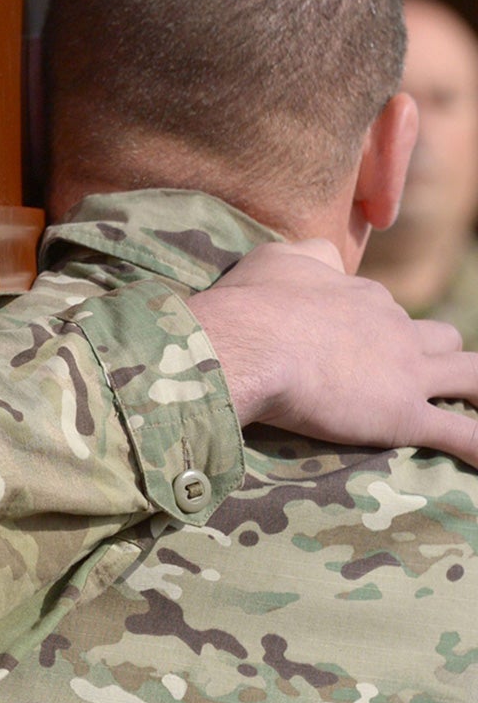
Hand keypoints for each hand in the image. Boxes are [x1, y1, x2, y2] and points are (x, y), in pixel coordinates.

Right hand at [190, 239, 477, 458]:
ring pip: (471, 376)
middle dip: (433, 355)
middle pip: (439, 338)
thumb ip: (309, 256)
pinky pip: (462, 435)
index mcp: (364, 296)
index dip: (368, 329)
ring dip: (476, 388)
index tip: (344, 347)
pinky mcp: (405, 416)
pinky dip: (476, 446)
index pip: (382, 309)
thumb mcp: (276, 259)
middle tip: (412, 378)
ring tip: (477, 402)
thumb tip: (328, 259)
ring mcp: (406, 373)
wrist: (248, 345)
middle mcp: (395, 328)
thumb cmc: (252, 304)